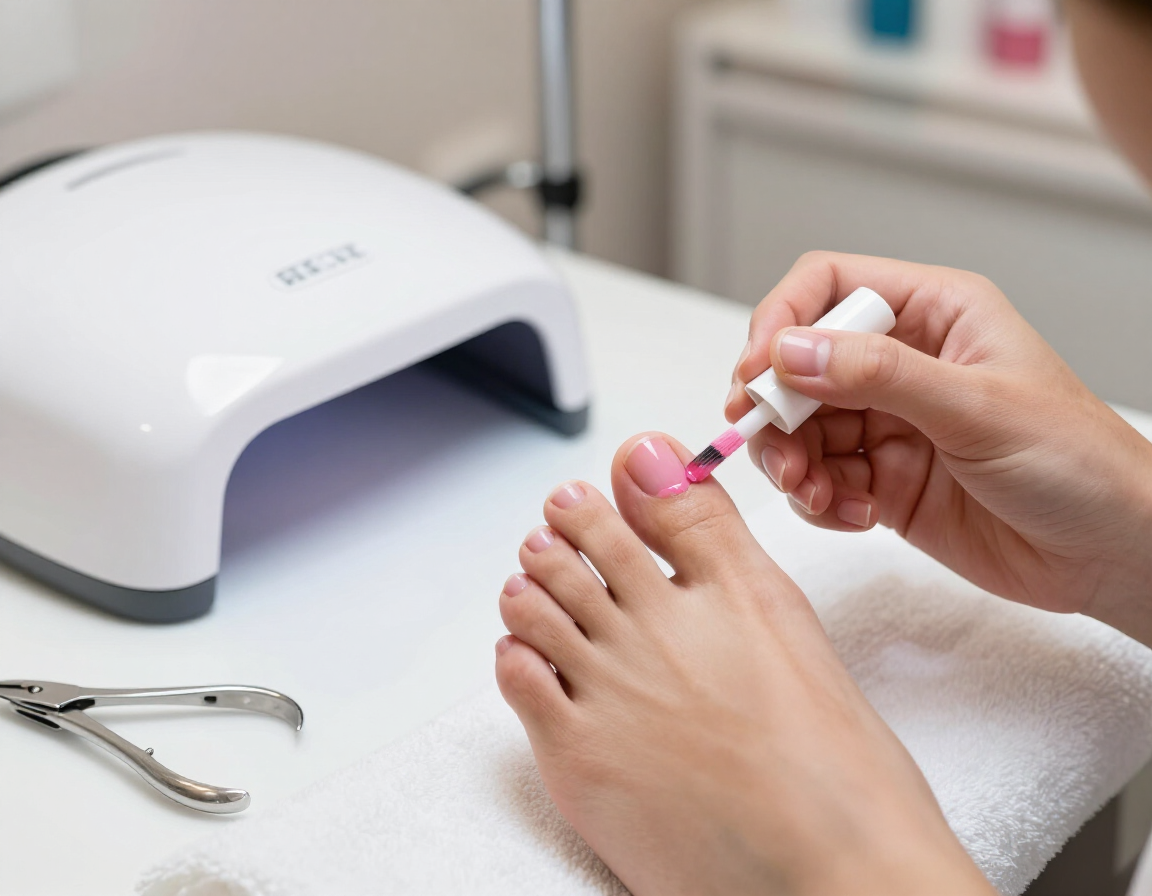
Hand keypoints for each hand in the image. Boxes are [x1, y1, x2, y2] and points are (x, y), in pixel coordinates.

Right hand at [728, 252, 1151, 642]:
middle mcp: (903, 361)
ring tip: (815, 494)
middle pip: (798, 364)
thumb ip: (878, 374)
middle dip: (777, 409)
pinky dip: (818, 500)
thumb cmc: (1078, 462)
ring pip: (799, 426)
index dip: (781, 322)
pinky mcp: (883, 480)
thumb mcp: (977, 407)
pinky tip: (854, 518)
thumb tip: (788, 351)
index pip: (827, 287)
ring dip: (791, 462)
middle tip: (776, 451)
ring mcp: (889, 423)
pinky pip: (819, 479)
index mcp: (935, 313)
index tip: (757, 375)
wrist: (1112, 555)